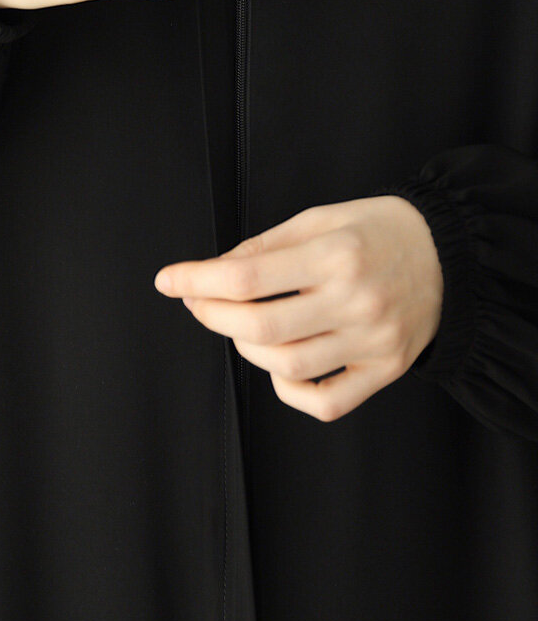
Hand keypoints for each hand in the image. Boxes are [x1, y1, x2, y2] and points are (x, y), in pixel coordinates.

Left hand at [153, 196, 443, 421]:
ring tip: (242, 325)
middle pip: (260, 328)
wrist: (450, 256)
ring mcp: (372, 342)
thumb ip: (267, 246)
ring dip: (247, 349)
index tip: (169, 280)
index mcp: (336, 254)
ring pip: (287, 368)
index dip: (198, 280)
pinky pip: (325, 401)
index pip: (248, 276)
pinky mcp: (384, 370)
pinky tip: (279, 364)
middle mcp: (355, 301)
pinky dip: (288, 391)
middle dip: (212, 316)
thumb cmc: (379, 230)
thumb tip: (213, 271)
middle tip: (197, 301)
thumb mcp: (321, 218)